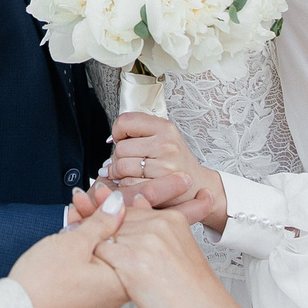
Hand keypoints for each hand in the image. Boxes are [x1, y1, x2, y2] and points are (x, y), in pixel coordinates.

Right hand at [11, 192, 129, 307]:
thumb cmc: (44, 284)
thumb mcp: (75, 243)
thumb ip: (101, 222)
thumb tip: (118, 207)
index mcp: (121, 283)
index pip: (132, 240)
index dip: (120, 211)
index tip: (109, 197)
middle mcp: (114, 293)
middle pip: (115, 245)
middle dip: (101, 218)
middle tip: (89, 199)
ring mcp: (98, 295)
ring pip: (100, 253)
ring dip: (88, 229)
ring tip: (75, 209)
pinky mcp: (83, 294)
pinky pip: (89, 264)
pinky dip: (81, 246)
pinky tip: (70, 228)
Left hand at [92, 197, 243, 307]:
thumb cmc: (194, 296)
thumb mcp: (179, 252)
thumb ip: (157, 230)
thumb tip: (139, 207)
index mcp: (172, 219)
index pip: (129, 211)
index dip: (118, 229)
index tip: (118, 246)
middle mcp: (158, 224)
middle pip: (114, 222)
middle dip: (106, 240)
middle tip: (116, 265)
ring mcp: (144, 240)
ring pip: (103, 235)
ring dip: (101, 254)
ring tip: (114, 275)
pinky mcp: (131, 261)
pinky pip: (99, 253)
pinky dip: (98, 266)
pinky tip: (110, 280)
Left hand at [104, 112, 225, 230]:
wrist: (197, 185)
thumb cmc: (175, 161)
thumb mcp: (163, 138)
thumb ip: (139, 132)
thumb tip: (111, 139)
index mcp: (165, 127)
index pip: (125, 121)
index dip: (117, 132)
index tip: (121, 139)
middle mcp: (166, 144)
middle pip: (120, 148)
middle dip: (118, 157)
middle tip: (129, 161)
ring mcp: (165, 165)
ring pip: (121, 166)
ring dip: (119, 173)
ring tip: (129, 172)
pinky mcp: (161, 185)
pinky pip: (128, 184)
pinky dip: (126, 185)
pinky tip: (135, 182)